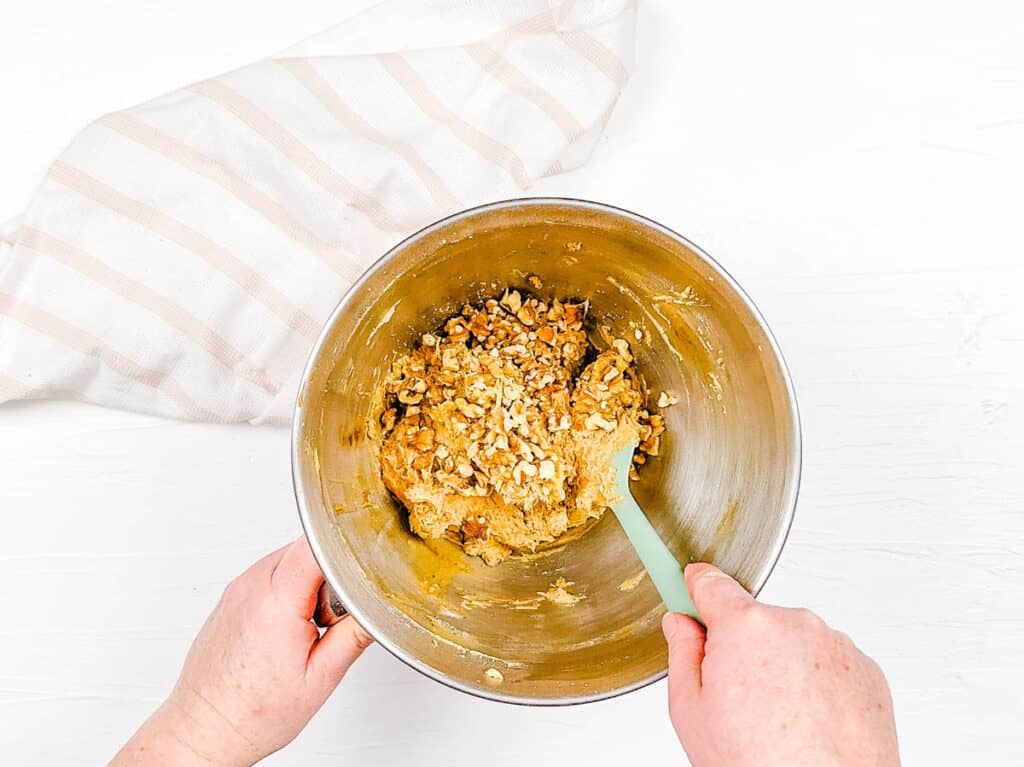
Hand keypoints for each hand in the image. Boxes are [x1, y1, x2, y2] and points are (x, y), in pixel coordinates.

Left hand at [111, 537, 371, 766]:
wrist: (205, 728)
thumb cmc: (253, 712)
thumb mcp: (321, 677)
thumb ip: (355, 634)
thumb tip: (379, 608)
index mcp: (275, 603)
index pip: (315, 544)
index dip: (344, 552)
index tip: (356, 573)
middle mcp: (250, 587)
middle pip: (305, 549)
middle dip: (329, 575)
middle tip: (328, 618)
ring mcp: (236, 588)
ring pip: (289, 559)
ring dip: (308, 583)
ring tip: (305, 627)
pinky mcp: (231, 595)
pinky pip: (270, 573)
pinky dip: (287, 590)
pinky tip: (286, 628)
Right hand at [663, 564, 898, 766]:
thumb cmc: (762, 765)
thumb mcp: (692, 713)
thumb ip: (682, 655)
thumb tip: (681, 626)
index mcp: (747, 627)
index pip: (712, 583)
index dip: (695, 588)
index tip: (689, 586)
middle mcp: (796, 624)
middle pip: (754, 620)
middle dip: (742, 648)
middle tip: (738, 700)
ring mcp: (836, 645)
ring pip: (792, 642)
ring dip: (782, 667)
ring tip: (779, 721)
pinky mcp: (866, 669)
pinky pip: (827, 664)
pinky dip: (816, 685)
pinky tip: (807, 723)